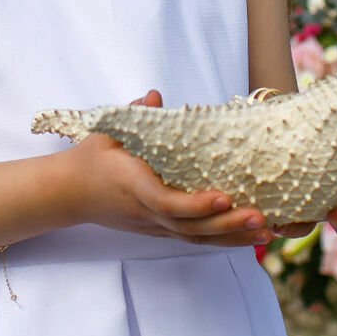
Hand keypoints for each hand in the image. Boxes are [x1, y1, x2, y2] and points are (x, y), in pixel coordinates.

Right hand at [60, 89, 272, 248]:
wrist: (70, 194)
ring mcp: (155, 226)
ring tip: (266, 231)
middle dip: (227, 225)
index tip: (224, 197)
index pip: (167, 203)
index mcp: (135, 187)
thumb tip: (154, 96)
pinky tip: (250, 236)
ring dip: (233, 237)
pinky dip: (224, 240)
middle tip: (260, 217)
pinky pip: (196, 239)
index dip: (196, 204)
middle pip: (190, 228)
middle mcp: (147, 212)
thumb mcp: (106, 133)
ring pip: (197, 238)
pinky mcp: (162, 230)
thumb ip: (133, 115)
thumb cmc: (92, 159)